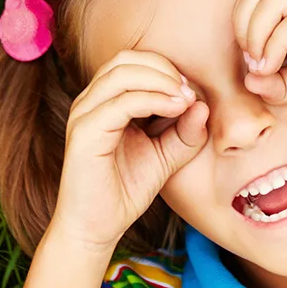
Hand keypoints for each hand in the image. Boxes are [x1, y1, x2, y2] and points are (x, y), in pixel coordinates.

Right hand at [53, 52, 208, 252]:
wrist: (97, 228)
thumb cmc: (126, 189)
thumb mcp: (166, 156)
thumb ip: (185, 132)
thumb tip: (202, 104)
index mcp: (104, 100)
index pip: (133, 61)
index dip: (165, 69)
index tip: (191, 91)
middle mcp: (90, 101)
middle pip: (126, 59)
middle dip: (163, 68)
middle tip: (189, 91)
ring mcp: (84, 114)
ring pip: (123, 73)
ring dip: (161, 80)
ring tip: (185, 99)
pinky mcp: (85, 133)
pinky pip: (122, 102)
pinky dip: (153, 99)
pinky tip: (175, 109)